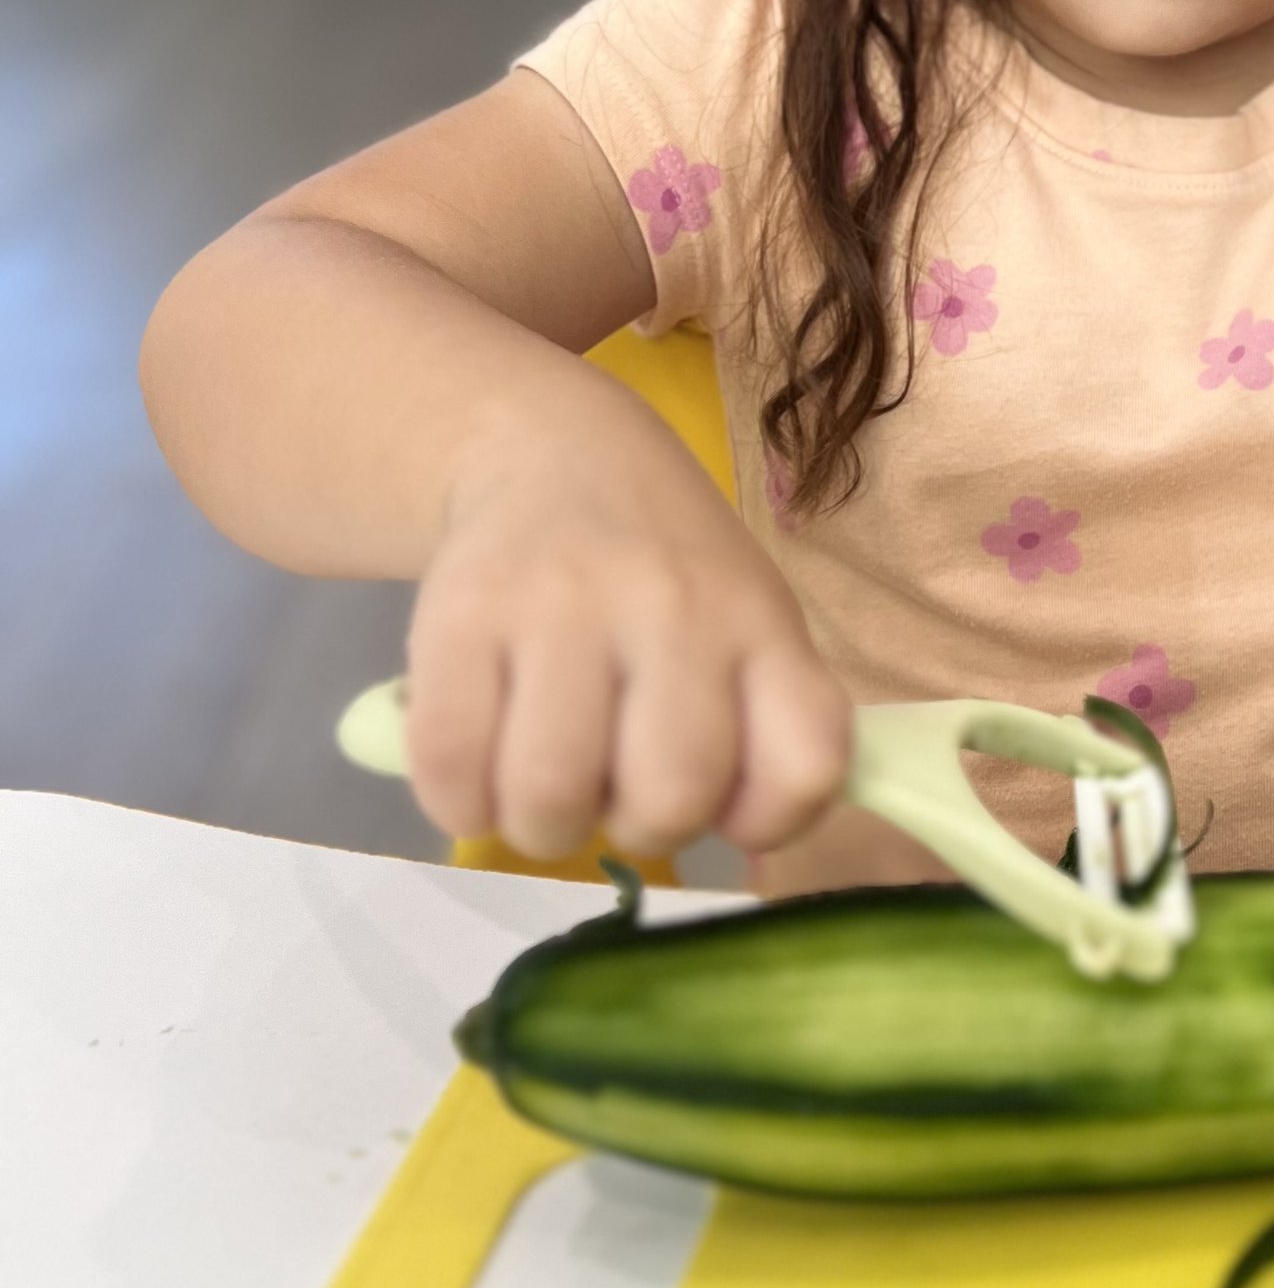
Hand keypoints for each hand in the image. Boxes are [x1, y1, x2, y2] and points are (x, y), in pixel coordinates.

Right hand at [403, 406, 849, 862]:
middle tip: (616, 793)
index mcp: (759, 621)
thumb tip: (741, 834)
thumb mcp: (746, 620)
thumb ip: (765, 723)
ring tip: (545, 784)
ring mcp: (562, 605)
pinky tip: (479, 769)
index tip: (726, 805)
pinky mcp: (461, 614)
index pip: (806, 763)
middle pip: (672, 797)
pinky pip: (453, 770)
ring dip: (543, 826)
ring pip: (553, 796)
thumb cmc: (666, 571)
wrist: (551, 452)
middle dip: (640, 832)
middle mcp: (673, 606)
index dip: (769, 820)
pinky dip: (461, 802)